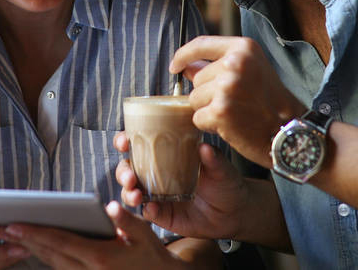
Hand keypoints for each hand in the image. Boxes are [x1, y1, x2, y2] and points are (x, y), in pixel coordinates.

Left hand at [0, 202, 188, 268]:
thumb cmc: (151, 254)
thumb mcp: (144, 233)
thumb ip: (125, 220)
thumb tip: (109, 206)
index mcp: (99, 257)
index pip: (60, 242)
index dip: (35, 233)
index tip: (14, 225)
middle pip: (48, 254)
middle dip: (23, 241)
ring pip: (50, 264)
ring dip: (29, 250)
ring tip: (8, 238)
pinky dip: (43, 259)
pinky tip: (32, 250)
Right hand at [115, 135, 249, 239]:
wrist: (234, 212)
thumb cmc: (225, 182)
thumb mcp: (221, 168)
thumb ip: (213, 158)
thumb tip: (204, 147)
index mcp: (166, 156)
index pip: (139, 144)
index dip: (125, 141)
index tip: (124, 142)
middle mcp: (157, 174)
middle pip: (128, 169)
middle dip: (123, 172)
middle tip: (130, 177)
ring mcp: (158, 195)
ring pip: (132, 192)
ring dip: (128, 192)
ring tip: (136, 195)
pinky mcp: (163, 215)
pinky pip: (148, 212)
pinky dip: (147, 210)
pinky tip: (152, 209)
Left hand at [171, 36, 305, 166]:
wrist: (287, 130)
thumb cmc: (269, 101)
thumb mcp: (251, 70)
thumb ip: (219, 64)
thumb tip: (186, 66)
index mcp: (243, 48)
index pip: (200, 44)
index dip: (182, 55)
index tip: (174, 66)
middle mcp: (235, 63)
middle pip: (196, 78)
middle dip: (207, 93)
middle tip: (235, 102)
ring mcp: (227, 86)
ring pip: (194, 99)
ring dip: (208, 109)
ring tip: (234, 113)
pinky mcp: (221, 110)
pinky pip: (197, 118)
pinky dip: (209, 125)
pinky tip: (230, 125)